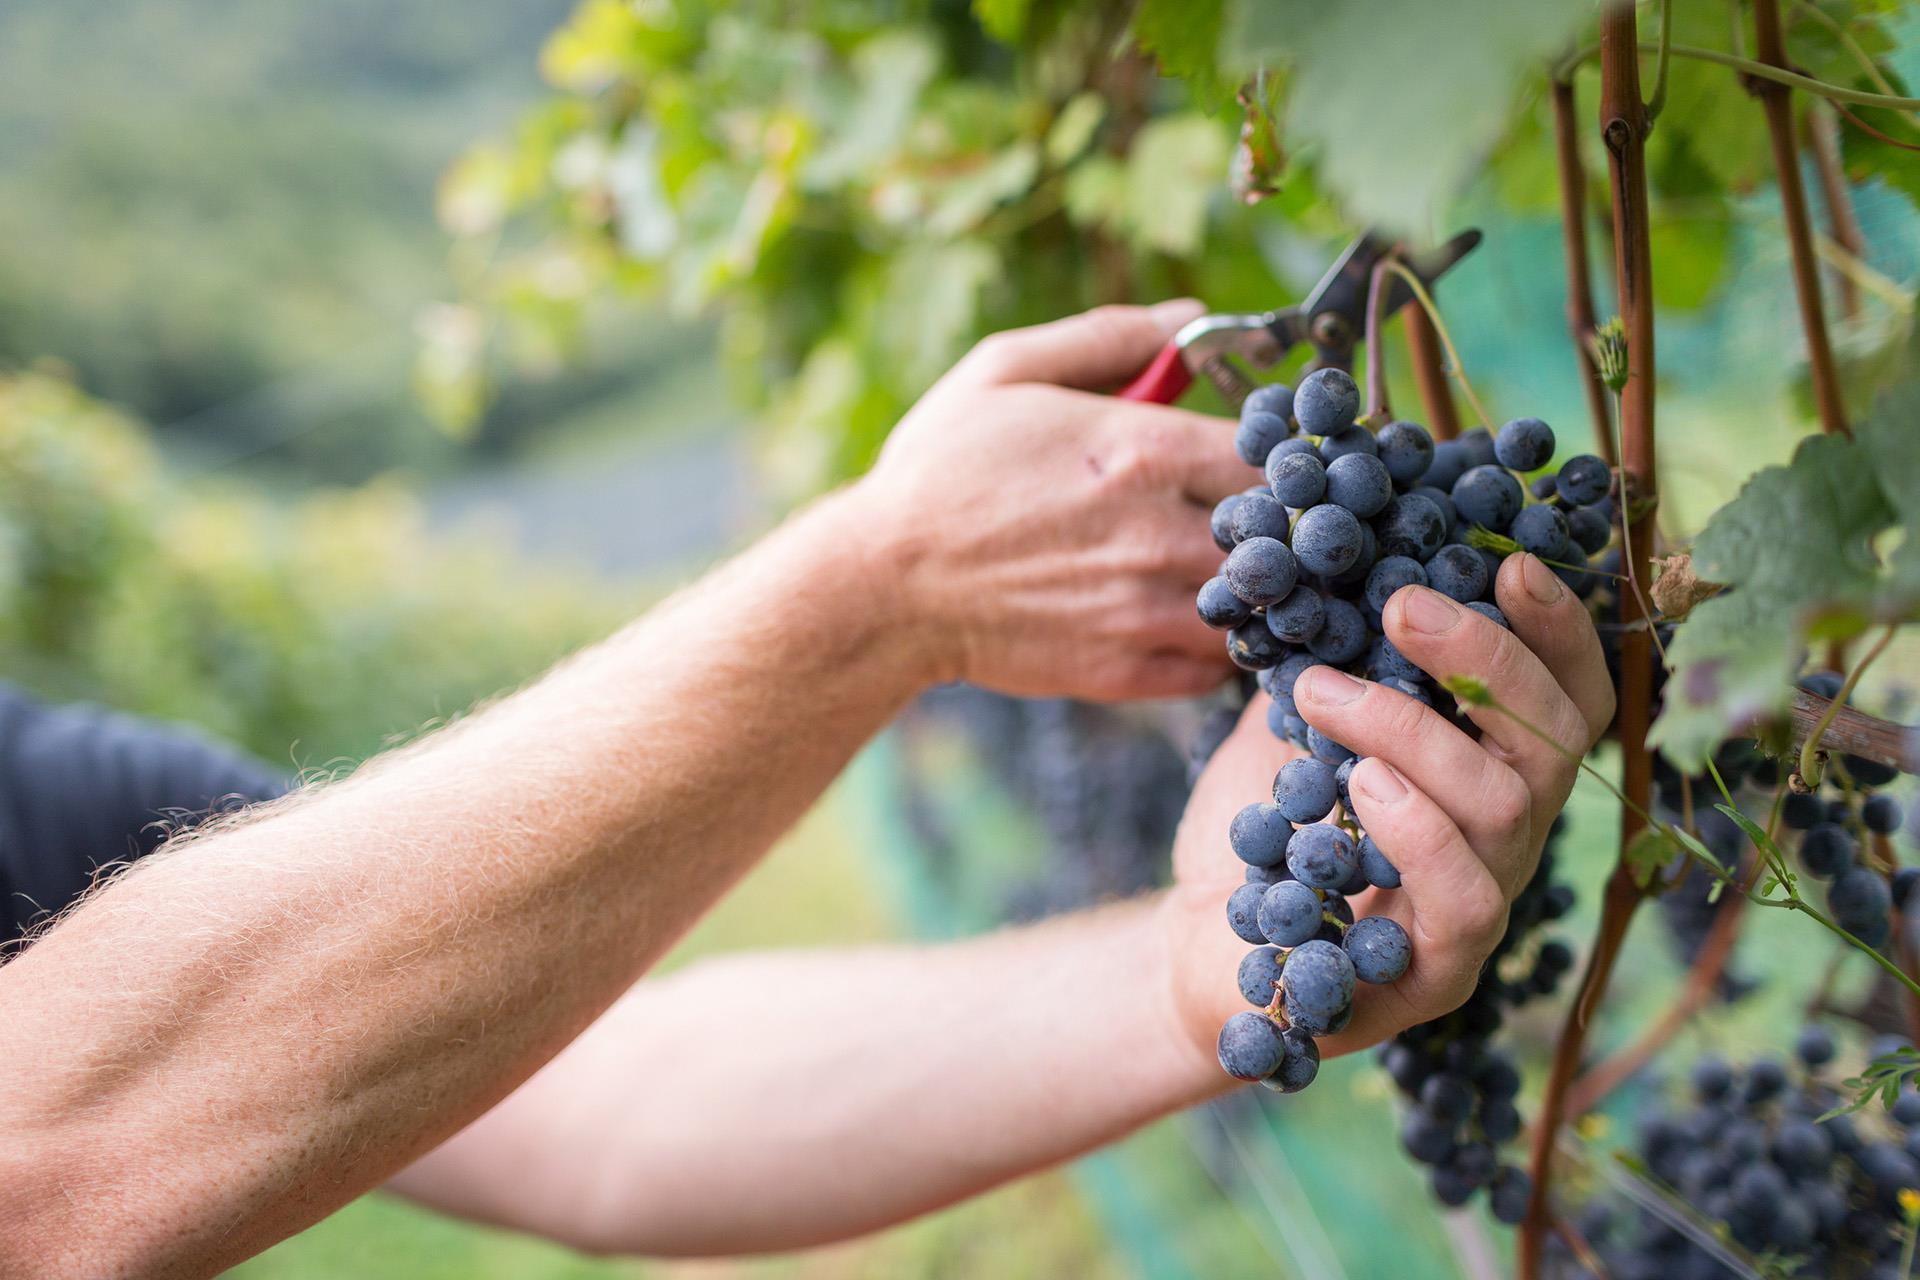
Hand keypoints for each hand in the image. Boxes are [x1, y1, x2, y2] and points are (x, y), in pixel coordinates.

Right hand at [842, 302, 1253, 701]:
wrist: (883, 588)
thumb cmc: (938, 472)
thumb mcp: (1005, 370)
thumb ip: (1109, 336)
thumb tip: (1190, 317)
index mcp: (1143, 449)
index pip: (1273, 453)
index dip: (1279, 455)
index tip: (1260, 458)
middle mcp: (1158, 533)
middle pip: (1283, 532)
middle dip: (1277, 524)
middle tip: (1257, 517)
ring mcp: (1146, 610)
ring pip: (1261, 605)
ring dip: (1257, 589)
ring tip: (1230, 572)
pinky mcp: (1127, 672)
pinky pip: (1216, 666)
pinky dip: (1220, 646)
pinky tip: (1192, 620)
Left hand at [1160, 553, 1614, 1066]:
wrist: (1197, 947)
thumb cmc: (1262, 834)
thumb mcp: (1297, 727)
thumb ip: (1338, 662)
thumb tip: (1337, 567)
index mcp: (1492, 775)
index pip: (1567, 702)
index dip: (1557, 634)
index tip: (1511, 565)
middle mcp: (1506, 840)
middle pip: (1553, 743)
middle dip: (1487, 661)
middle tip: (1403, 607)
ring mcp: (1482, 910)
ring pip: (1504, 807)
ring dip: (1414, 732)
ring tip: (1325, 693)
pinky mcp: (1440, 977)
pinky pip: (1467, 900)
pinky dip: (1418, 828)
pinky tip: (1360, 784)